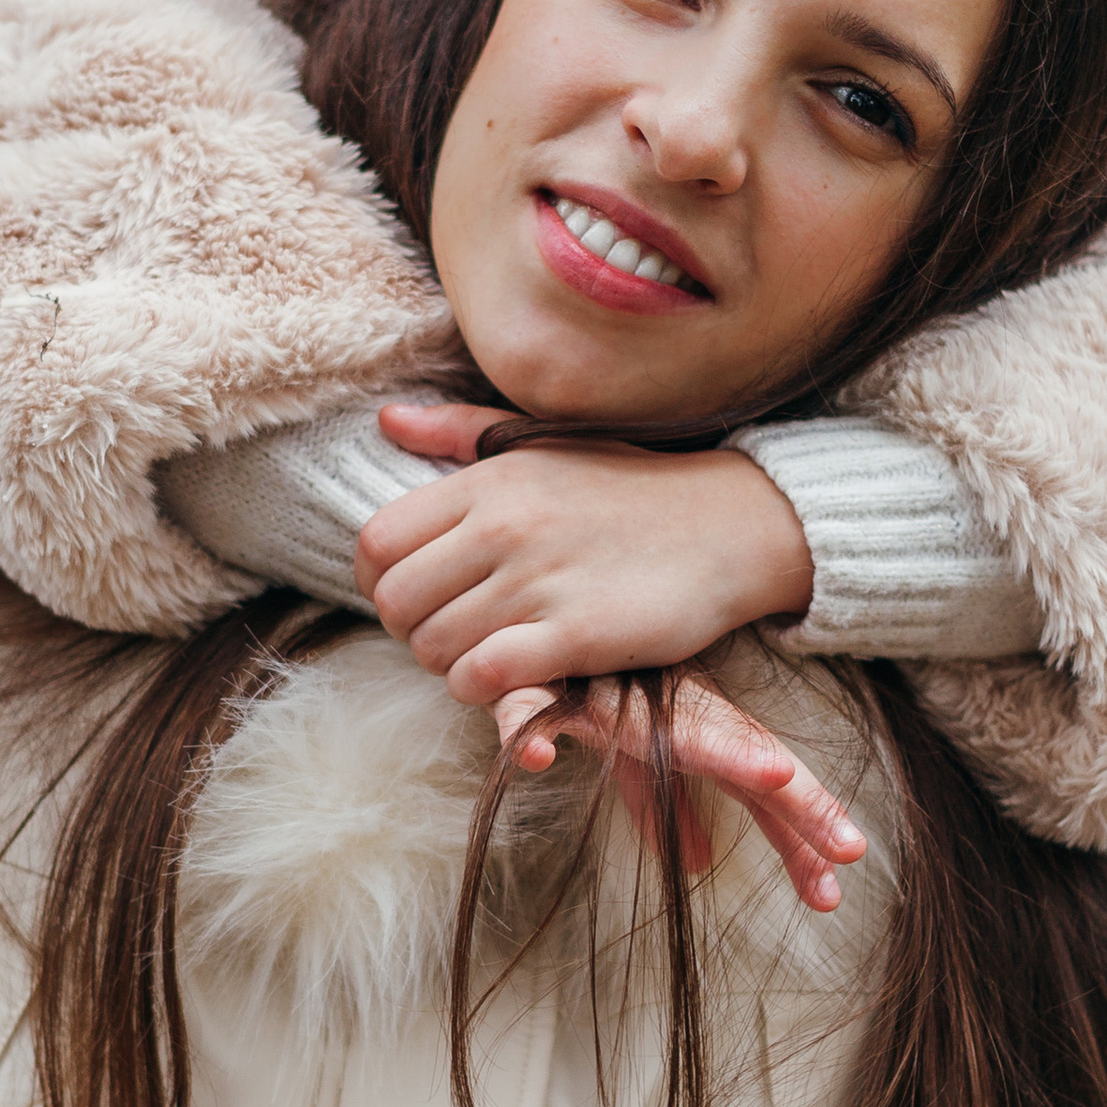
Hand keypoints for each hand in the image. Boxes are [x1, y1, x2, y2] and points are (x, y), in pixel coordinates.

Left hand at [359, 414, 813, 697]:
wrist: (729, 524)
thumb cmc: (630, 487)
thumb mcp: (544, 443)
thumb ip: (460, 431)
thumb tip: (387, 418)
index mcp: (488, 481)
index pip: (377, 542)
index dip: (380, 582)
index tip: (417, 596)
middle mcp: (504, 526)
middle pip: (395, 603)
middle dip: (411, 632)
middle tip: (451, 634)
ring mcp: (539, 580)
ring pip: (433, 648)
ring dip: (448, 665)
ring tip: (485, 653)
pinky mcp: (577, 633)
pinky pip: (484, 676)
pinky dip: (482, 688)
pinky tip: (511, 677)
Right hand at [494, 670, 865, 912]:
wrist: (545, 613)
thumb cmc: (601, 689)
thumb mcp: (637, 750)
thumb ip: (666, 805)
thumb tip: (702, 863)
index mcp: (700, 732)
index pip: (768, 784)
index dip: (808, 820)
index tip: (847, 868)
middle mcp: (672, 714)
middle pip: (751, 759)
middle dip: (802, 800)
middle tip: (853, 843)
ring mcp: (622, 697)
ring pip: (673, 723)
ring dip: (726, 748)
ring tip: (777, 775)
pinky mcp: (553, 687)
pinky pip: (538, 709)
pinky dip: (531, 728)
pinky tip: (538, 756)